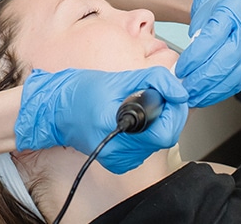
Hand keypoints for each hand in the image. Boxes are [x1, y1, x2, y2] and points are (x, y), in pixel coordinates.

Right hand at [14, 67, 187, 173]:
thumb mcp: (121, 77)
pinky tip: (133, 119)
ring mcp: (120, 161)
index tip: (171, 95)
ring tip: (139, 104)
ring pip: (157, 142)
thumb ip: (155, 81)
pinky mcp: (120, 163)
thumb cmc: (84, 91)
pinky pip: (146, 147)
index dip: (174, 111)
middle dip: (168, 114)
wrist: (59, 109)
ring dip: (158, 122)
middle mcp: (119, 153)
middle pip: (165, 137)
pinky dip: (147, 131)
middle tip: (157, 95)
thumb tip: (180, 91)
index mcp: (117, 130)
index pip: (165, 132)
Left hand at [175, 0, 240, 106]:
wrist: (230, 2)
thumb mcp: (199, 13)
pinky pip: (240, 81)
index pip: (212, 38)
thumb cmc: (213, 8)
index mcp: (231, 11)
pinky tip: (208, 96)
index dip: (195, 57)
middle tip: (185, 88)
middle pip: (227, 59)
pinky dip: (222, 91)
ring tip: (194, 97)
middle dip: (203, 78)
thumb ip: (196, 35)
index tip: (180, 69)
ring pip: (235, 74)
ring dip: (213, 90)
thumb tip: (186, 64)